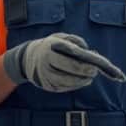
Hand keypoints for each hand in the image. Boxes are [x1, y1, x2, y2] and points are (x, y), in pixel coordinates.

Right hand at [2, 33, 125, 92]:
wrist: (28, 58)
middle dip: (85, 73)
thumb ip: (76, 41)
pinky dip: (75, 85)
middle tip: (94, 73)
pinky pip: (65, 88)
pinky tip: (82, 81)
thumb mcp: (61, 37)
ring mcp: (46, 76)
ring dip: (82, 81)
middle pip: (70, 71)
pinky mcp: (47, 86)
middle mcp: (47, 62)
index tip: (97, 67)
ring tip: (90, 77)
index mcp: (51, 48)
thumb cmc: (51, 46)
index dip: (85, 64)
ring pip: (69, 82)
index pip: (71, 56)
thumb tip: (91, 54)